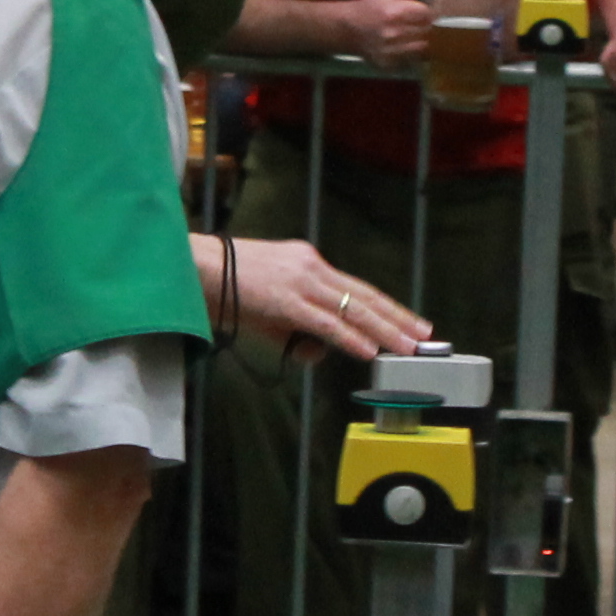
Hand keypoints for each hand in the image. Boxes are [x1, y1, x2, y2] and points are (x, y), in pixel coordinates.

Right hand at [211, 237, 424, 361]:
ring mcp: (300, 281)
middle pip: (363, 295)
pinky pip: (325, 322)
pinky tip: (368, 350)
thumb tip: (318, 353)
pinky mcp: (285, 300)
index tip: (408, 320)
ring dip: (383, 330)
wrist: (191, 268)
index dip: (385, 306)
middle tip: (423, 334)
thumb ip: (296, 331)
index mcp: (308, 262)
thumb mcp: (268, 309)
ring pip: (352, 309)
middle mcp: (311, 266)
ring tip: (406, 347)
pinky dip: (350, 338)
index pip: (356, 287)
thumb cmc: (222, 286)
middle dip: (397, 317)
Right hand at [344, 0, 437, 68]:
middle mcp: (394, 33)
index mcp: (395, 11)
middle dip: (426, 24)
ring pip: (421, 46)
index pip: (427, 13)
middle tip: (419, 22)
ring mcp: (390, 50)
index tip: (426, 10)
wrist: (349, 27)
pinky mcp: (388, 63)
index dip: (429, 11)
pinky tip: (403, 45)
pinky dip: (411, 52)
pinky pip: (410, 58)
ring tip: (413, 33)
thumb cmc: (373, 5)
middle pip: (426, 30)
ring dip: (420, 39)